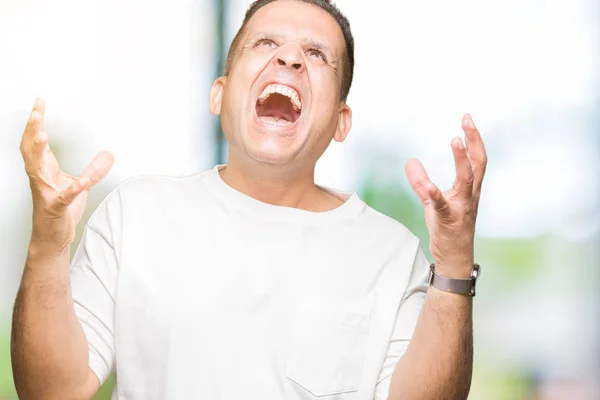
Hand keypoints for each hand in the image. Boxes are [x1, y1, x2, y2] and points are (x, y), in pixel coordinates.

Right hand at [20, 98, 113, 253]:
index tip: (39, 103)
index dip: (36, 122)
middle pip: (30, 150)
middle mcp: (41, 178)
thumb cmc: (61, 209)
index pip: (36, 141)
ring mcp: (47, 193)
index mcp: (45, 169)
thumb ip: (95, 169)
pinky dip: (73, 189)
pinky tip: (82, 181)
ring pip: (37, 170)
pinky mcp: (57, 208)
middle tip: (36, 113)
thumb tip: (108, 154)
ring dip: (39, 152)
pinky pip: (64, 197)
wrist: (54, 236)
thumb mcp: (82, 184)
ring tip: (44, 136)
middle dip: (32, 130)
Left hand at [405, 114, 486, 276]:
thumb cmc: (447, 227)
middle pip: (478, 163)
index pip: (477, 159)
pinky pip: (441, 204)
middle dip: (474, 140)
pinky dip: (434, 193)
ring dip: (462, 160)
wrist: (454, 257)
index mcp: (469, 189)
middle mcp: (470, 195)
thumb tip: (410, 161)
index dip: (473, 139)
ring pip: (466, 180)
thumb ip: (421, 182)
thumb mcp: (432, 202)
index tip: (467, 119)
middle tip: (467, 120)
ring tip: (455, 140)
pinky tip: (428, 185)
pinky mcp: (447, 219)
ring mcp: (461, 207)